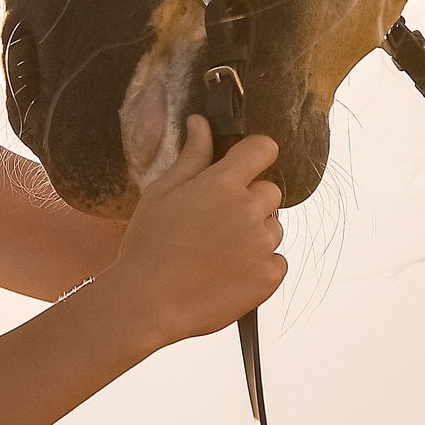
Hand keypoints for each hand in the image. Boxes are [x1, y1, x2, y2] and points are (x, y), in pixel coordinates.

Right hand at [97, 116, 286, 347]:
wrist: (147, 302)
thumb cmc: (148, 245)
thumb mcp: (162, 192)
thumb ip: (191, 155)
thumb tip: (201, 123)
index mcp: (223, 183)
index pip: (263, 149)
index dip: (254, 155)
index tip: (243, 166)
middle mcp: (250, 210)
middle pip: (270, 192)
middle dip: (250, 200)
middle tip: (216, 221)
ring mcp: (262, 245)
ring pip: (273, 227)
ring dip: (255, 234)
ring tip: (217, 252)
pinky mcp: (268, 277)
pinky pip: (276, 261)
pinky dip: (259, 265)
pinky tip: (228, 272)